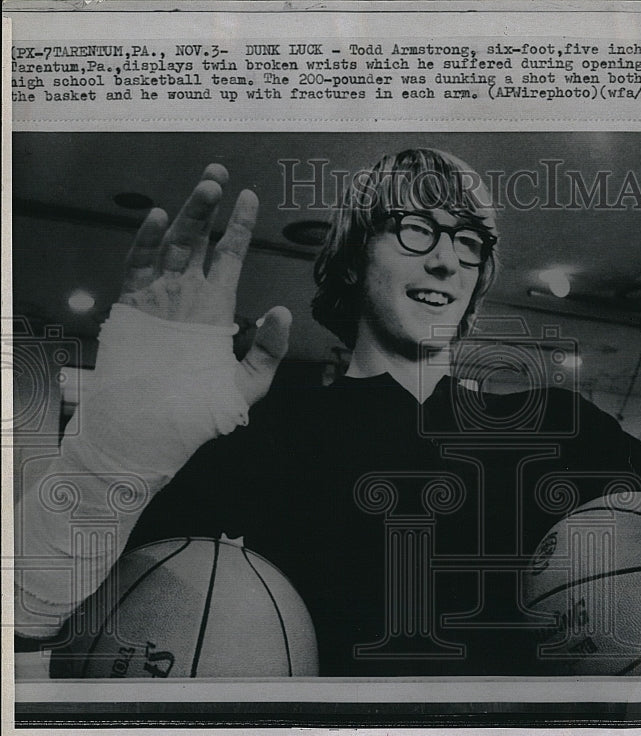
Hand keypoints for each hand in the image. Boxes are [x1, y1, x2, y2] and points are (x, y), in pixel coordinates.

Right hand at [118, 164, 290, 404]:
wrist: (153, 433)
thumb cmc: (199, 412)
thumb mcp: (248, 383)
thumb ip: (268, 349)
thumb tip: (283, 311)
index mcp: (216, 305)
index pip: (230, 255)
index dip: (241, 225)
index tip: (251, 195)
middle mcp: (188, 293)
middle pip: (200, 238)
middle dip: (210, 204)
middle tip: (219, 171)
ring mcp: (159, 296)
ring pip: (172, 244)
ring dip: (188, 215)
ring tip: (206, 188)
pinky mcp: (132, 306)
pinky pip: (137, 266)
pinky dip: (145, 241)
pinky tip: (159, 217)